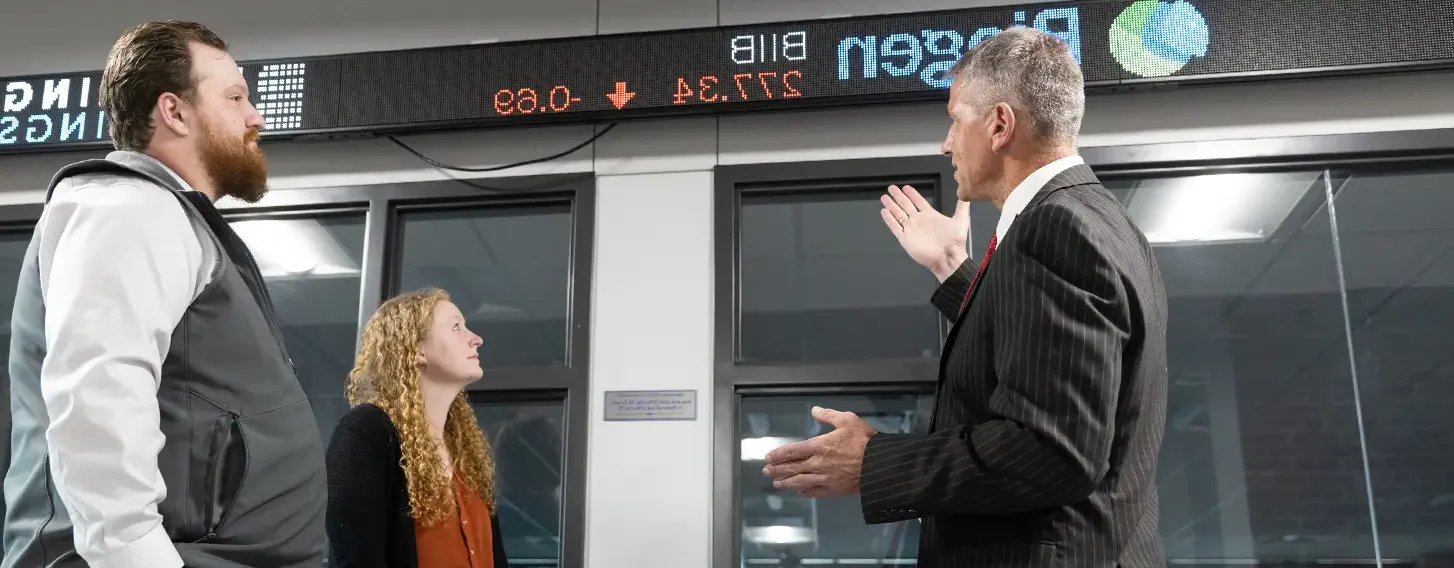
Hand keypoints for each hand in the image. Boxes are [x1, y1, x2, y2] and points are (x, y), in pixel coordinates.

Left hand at [761, 407, 876, 497]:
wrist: (879, 466)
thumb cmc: (864, 441)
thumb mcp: (848, 420)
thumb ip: (828, 415)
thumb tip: (814, 410)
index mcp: (819, 446)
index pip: (792, 451)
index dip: (778, 454)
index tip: (768, 457)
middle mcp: (817, 464)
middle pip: (792, 468)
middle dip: (777, 469)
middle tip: (766, 471)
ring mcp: (824, 479)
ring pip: (800, 482)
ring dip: (786, 482)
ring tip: (777, 484)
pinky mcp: (833, 490)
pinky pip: (814, 492)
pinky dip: (805, 491)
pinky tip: (800, 491)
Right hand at [880, 185, 969, 280]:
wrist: (948, 258)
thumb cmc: (955, 242)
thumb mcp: (961, 220)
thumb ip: (962, 206)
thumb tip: (965, 194)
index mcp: (930, 216)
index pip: (918, 201)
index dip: (912, 194)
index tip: (906, 187)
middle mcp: (919, 221)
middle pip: (905, 205)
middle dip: (898, 196)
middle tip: (891, 188)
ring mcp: (911, 229)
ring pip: (898, 214)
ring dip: (891, 205)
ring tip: (884, 197)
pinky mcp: (905, 238)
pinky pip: (894, 226)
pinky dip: (889, 219)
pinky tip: (884, 211)